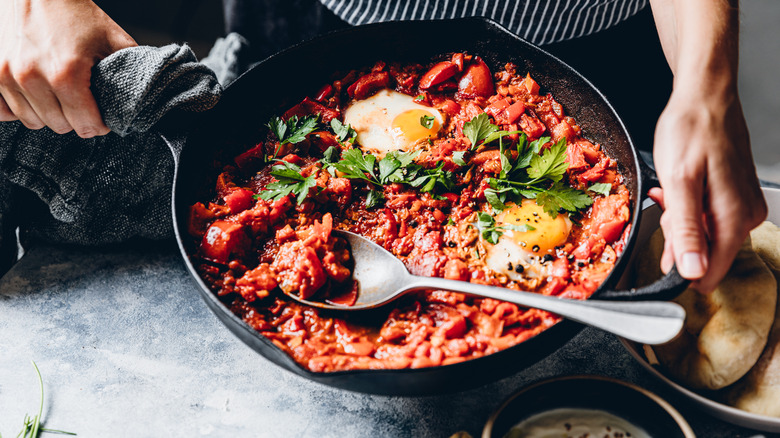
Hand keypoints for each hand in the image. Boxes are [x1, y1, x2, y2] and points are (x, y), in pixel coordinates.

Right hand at [0, 0, 136, 136]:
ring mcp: (6, 76)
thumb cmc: (71, 11)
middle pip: (60, 126)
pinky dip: (20, 108)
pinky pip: (4, 112)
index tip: (102, 117)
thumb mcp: (111, 37)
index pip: (86, 126)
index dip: (100, 124)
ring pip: (33, 122)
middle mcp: (32, 77)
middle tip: (82, 101)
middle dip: (76, 118)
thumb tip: (142, 95)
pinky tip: (34, 97)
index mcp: (65, 74)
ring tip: (60, 95)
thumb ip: (129, 68)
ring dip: (49, 114)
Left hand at [650, 88, 765, 292]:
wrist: (704, 98)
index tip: (664, 238)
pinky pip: (707, 218)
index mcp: (734, 220)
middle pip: (703, 254)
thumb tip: (694, 271)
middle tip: (665, 202)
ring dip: (680, 219)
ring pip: (703, 235)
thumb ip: (686, 231)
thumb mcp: (678, 183)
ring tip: (670, 189)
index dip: (678, 265)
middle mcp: (746, 217)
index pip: (709, 274)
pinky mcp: (735, 197)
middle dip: (676, 235)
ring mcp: (743, 207)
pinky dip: (687, 207)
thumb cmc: (691, 131)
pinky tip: (680, 187)